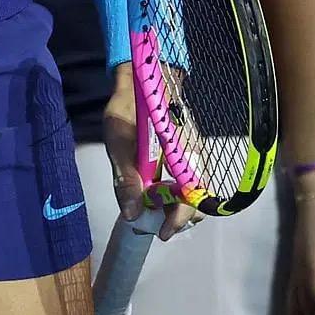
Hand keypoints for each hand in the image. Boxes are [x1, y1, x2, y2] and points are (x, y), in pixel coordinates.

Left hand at [101, 70, 202, 241]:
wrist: (141, 81)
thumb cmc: (128, 108)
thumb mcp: (118, 140)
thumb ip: (125, 178)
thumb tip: (131, 215)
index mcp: (181, 150)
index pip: (190, 192)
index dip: (178, 217)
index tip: (162, 232)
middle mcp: (192, 156)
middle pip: (195, 200)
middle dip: (176, 219)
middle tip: (154, 227)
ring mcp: (189, 158)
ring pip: (191, 195)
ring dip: (174, 210)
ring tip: (152, 217)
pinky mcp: (182, 158)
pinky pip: (184, 185)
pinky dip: (172, 198)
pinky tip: (155, 201)